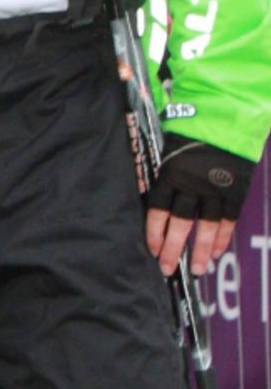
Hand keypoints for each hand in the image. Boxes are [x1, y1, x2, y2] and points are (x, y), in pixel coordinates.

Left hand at [145, 140, 252, 276]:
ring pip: (206, 226)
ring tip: (197, 269)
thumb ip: (165, 177)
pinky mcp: (235, 190)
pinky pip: (228, 219)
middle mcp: (190, 185)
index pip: (157, 210)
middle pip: (180, 222)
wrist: (224, 119)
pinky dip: (222, 237)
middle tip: (168, 268)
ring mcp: (214, 189)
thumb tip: (157, 203)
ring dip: (200, 250)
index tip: (152, 250)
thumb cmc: (190, 135)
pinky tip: (217, 252)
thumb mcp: (168, 152)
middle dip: (173, 248)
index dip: (155, 232)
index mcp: (169, 175)